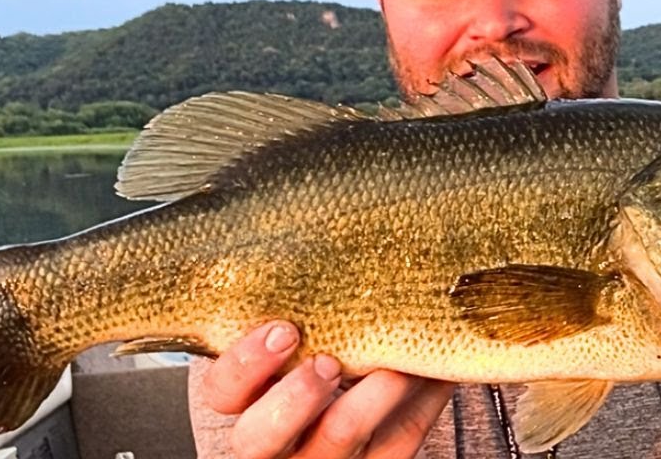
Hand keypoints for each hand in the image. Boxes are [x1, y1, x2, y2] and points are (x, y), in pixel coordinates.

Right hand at [188, 320, 454, 458]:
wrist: (369, 392)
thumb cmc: (323, 335)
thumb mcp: (298, 320)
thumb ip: (295, 297)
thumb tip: (323, 224)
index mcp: (245, 398)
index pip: (222, 391)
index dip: (246, 365)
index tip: (285, 330)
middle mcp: (274, 441)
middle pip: (259, 438)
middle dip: (295, 399)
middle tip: (329, 362)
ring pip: (335, 446)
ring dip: (371, 400)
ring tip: (396, 364)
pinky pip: (400, 441)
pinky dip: (422, 401)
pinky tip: (438, 367)